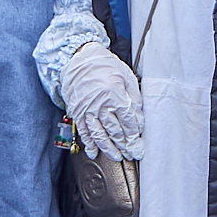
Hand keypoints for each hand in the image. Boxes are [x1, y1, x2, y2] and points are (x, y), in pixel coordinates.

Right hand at [60, 44, 145, 161]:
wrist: (79, 58)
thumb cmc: (105, 66)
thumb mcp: (126, 77)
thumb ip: (134, 99)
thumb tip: (139, 121)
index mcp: (115, 94)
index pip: (128, 121)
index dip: (134, 135)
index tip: (138, 145)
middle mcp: (100, 105)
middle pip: (114, 131)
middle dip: (124, 145)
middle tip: (131, 155)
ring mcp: (87, 110)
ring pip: (99, 135)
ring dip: (108, 148)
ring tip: (116, 157)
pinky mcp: (77, 112)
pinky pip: (84, 132)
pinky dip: (89, 144)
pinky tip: (94, 152)